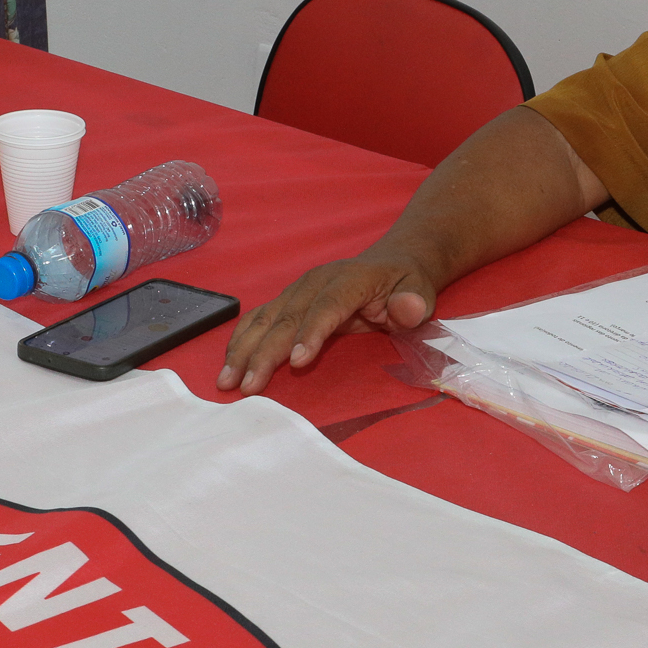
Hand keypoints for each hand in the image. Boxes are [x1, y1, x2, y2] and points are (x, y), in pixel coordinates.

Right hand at [218, 248, 439, 395]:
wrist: (392, 261)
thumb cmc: (406, 284)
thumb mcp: (420, 291)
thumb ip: (413, 302)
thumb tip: (407, 308)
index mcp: (349, 280)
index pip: (328, 306)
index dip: (311, 332)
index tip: (296, 362)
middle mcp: (316, 282)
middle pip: (287, 316)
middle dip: (264, 352)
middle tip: (248, 386)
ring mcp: (298, 290)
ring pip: (265, 319)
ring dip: (243, 350)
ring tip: (227, 381)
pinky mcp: (288, 301)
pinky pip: (260, 320)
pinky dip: (242, 342)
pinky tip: (229, 364)